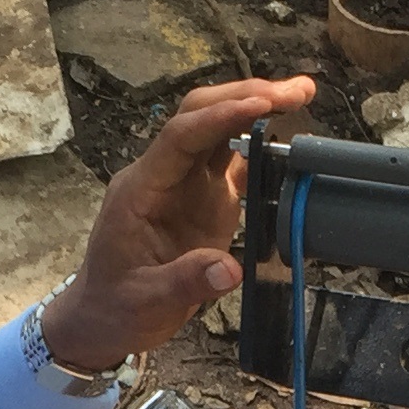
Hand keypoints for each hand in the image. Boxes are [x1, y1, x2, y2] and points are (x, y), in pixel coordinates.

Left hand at [37, 74, 317, 372]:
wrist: (105, 317)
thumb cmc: (116, 306)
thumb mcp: (144, 302)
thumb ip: (184, 283)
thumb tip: (228, 270)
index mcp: (141, 189)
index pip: (181, 137)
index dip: (221, 117)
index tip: (262, 106)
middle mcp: (165, 176)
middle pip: (202, 117)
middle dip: (246, 96)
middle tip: (297, 91)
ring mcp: (187, 185)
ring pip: (220, 131)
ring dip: (258, 110)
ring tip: (303, 96)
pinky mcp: (206, 200)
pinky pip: (234, 162)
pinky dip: (263, 146)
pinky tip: (291, 139)